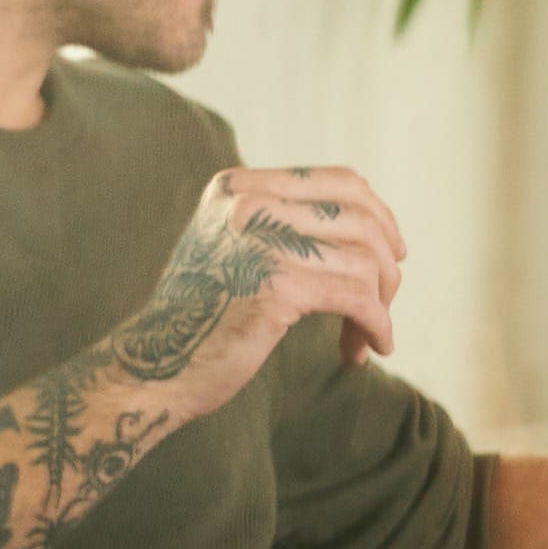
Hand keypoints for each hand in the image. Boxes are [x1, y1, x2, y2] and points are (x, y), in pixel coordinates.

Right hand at [105, 165, 409, 420]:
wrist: (153, 367)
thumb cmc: (204, 317)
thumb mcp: (236, 248)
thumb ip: (286, 226)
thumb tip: (378, 228)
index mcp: (239, 186)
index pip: (342, 181)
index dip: (381, 217)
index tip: (395, 254)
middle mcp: (248, 203)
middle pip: (362, 221)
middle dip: (385, 269)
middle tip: (382, 307)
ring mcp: (260, 242)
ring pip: (366, 263)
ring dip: (379, 307)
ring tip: (365, 338)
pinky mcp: (275, 288)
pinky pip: (358, 298)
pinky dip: (376, 325)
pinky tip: (370, 348)